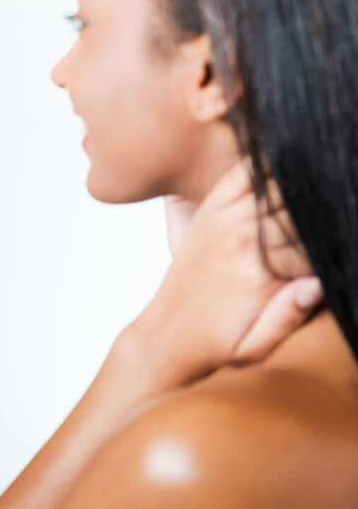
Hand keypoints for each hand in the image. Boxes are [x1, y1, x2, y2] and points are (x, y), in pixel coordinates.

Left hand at [135, 160, 322, 382]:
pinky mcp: (209, 212)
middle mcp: (242, 241)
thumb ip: (289, 317)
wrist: (168, 336)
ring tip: (327, 176)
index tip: (343, 231)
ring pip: (278, 186)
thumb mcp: (257, 348)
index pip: (318, 239)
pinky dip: (266, 163)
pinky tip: (288, 159)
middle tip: (342, 194)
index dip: (336, 234)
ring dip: (303, 181)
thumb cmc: (218, 346)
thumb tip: (320, 284)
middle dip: (325, 204)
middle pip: (301, 207)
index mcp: (261, 274)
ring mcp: (223, 222)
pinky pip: (243, 174)